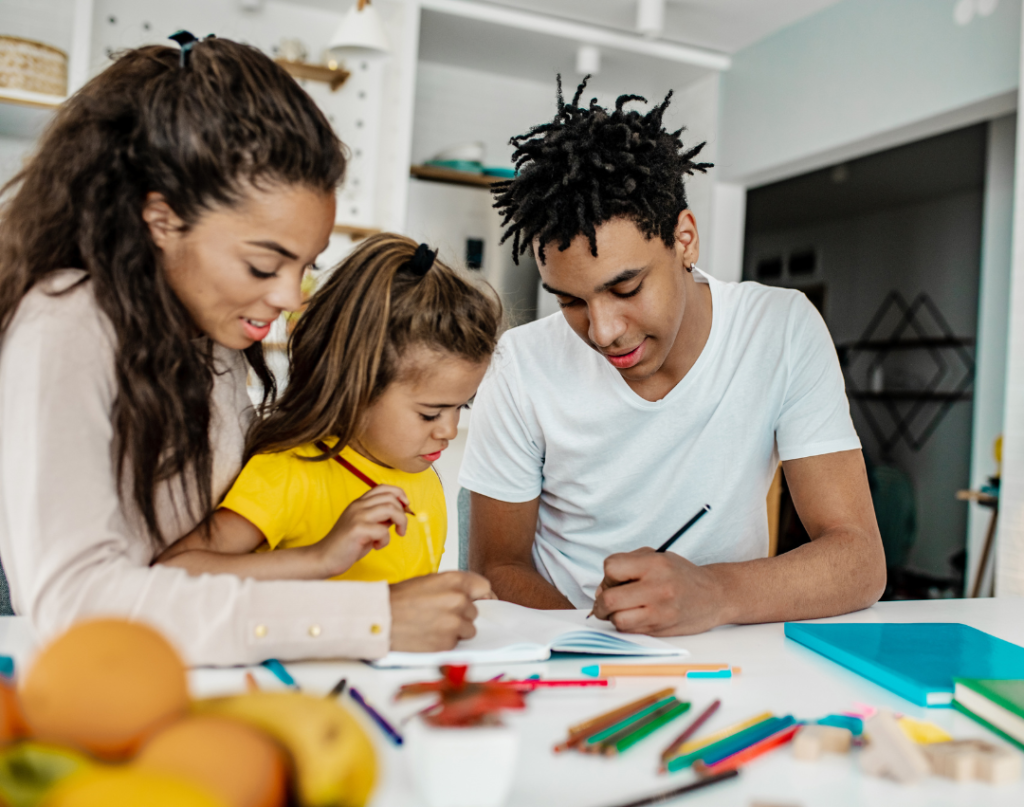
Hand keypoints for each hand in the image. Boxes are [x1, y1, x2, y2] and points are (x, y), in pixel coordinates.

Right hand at [316, 485, 409, 576]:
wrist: (324, 558)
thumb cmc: (348, 545)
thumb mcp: (367, 527)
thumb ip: (381, 519)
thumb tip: (400, 513)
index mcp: (359, 503)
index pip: (383, 487)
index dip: (399, 494)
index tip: (406, 508)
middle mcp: (358, 505)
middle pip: (391, 498)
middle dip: (403, 513)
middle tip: (401, 529)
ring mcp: (357, 516)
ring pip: (390, 509)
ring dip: (400, 522)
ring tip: (397, 534)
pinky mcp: (357, 529)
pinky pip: (382, 531)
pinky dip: (385, 540)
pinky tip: (377, 546)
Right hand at [389, 571, 495, 650]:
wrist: (378, 618)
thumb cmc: (398, 599)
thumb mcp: (428, 581)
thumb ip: (453, 586)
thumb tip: (472, 596)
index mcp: (454, 580)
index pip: (484, 588)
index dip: (480, 596)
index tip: (478, 602)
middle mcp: (458, 600)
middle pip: (474, 611)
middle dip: (461, 615)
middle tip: (439, 614)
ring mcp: (454, 623)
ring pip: (468, 629)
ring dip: (455, 630)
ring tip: (433, 625)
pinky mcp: (447, 643)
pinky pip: (455, 644)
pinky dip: (444, 642)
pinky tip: (428, 635)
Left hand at [590, 548, 725, 635]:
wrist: (714, 596)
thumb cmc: (681, 575)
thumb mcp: (657, 557)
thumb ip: (627, 565)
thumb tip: (600, 590)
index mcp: (655, 564)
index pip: (611, 568)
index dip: (608, 575)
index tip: (615, 579)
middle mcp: (657, 587)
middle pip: (609, 599)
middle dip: (601, 602)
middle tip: (606, 602)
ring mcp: (659, 611)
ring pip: (617, 619)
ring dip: (612, 616)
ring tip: (620, 610)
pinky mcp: (660, 629)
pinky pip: (629, 630)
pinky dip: (624, 625)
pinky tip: (634, 617)